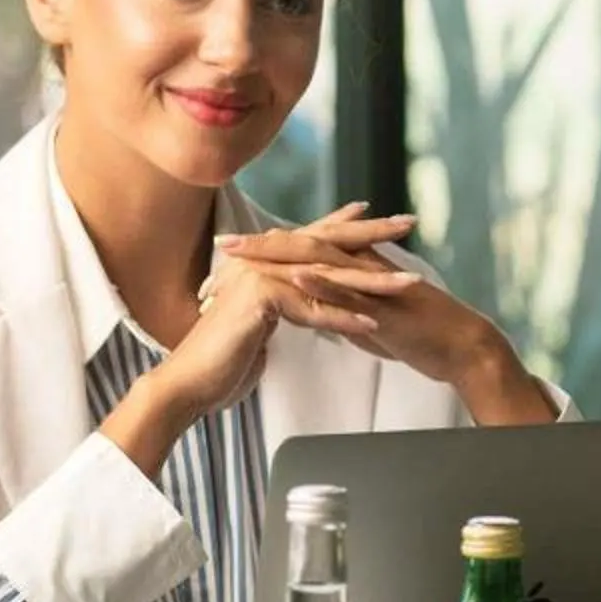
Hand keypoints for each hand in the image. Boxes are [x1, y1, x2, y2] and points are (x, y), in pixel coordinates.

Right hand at [105, 206, 393, 475]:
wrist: (190, 383)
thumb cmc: (226, 358)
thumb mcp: (263, 323)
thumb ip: (283, 305)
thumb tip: (301, 301)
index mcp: (265, 264)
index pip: (314, 238)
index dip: (348, 226)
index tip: (383, 218)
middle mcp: (262, 262)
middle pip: (326, 243)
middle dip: (371, 233)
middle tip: (410, 222)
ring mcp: (259, 278)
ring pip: (326, 276)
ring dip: (372, 281)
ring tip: (411, 283)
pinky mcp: (259, 302)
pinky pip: (312, 309)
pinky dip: (343, 317)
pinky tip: (374, 323)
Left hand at [211, 209, 554, 423]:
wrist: (464, 347)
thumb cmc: (422, 336)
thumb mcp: (371, 320)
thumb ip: (343, 309)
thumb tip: (316, 310)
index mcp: (359, 270)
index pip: (306, 253)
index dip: (267, 253)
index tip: (229, 256)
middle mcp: (364, 267)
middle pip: (306, 247)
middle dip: (260, 246)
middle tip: (220, 245)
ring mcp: (375, 284)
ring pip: (321, 262)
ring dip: (278, 256)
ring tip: (241, 255)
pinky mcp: (386, 305)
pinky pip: (352, 291)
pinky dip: (322, 282)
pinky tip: (294, 277)